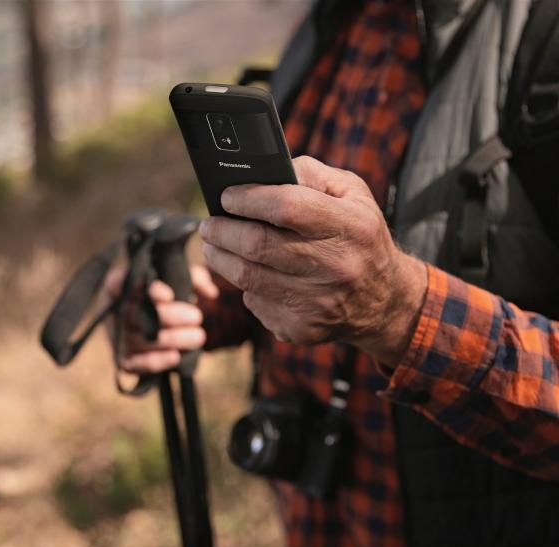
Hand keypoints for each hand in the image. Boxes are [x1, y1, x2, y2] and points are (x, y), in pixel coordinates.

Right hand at [102, 265, 217, 372]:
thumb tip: (211, 292)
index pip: (124, 284)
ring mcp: (119, 337)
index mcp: (120, 284)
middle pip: (137, 316)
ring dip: (173, 340)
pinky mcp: (125, 359)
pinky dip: (155, 362)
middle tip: (196, 317)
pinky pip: (134, 365)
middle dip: (171, 317)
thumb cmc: (166, 294)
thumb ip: (194, 278)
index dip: (148, 292)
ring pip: (141, 341)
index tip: (169, 295)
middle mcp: (115, 311)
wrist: (153, 320)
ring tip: (198, 336)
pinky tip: (176, 357)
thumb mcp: (176, 278)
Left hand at [199, 155, 426, 367]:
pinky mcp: (301, 328)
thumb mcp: (353, 195)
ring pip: (248, 277)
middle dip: (221, 231)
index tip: (227, 196)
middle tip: (209, 223)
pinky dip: (246, 285)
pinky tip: (251, 273)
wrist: (383, 302)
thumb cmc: (360, 237)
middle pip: (258, 245)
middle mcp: (335, 267)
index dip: (248, 199)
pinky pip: (255, 302)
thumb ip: (311, 174)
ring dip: (220, 257)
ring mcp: (317, 303)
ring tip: (213, 244)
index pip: (286, 207)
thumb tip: (262, 173)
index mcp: (350, 226)